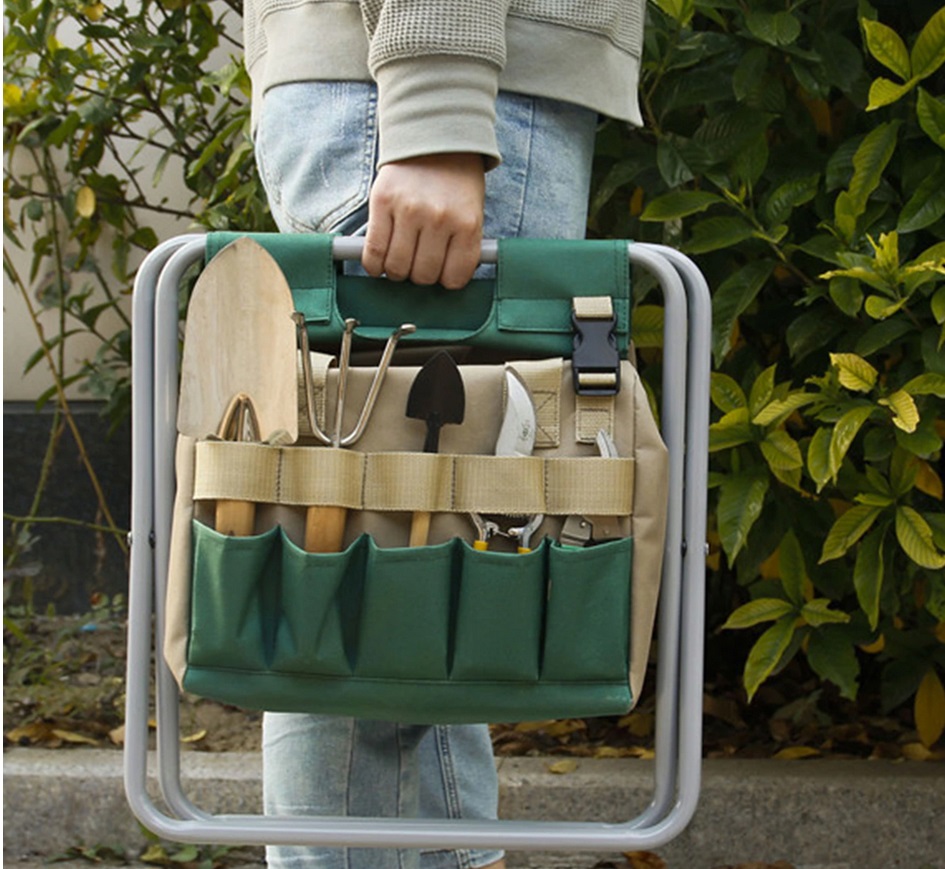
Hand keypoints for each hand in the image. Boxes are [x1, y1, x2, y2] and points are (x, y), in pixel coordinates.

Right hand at [362, 153, 485, 288]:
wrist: (434, 137)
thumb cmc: (455, 184)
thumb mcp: (472, 212)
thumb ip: (462, 246)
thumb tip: (445, 282)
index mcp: (467, 224)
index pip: (453, 278)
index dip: (445, 280)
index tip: (441, 272)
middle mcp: (438, 218)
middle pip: (423, 275)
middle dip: (420, 276)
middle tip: (419, 262)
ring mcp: (408, 210)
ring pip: (397, 268)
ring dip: (397, 272)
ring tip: (401, 259)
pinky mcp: (382, 202)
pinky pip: (373, 251)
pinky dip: (374, 265)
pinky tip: (379, 263)